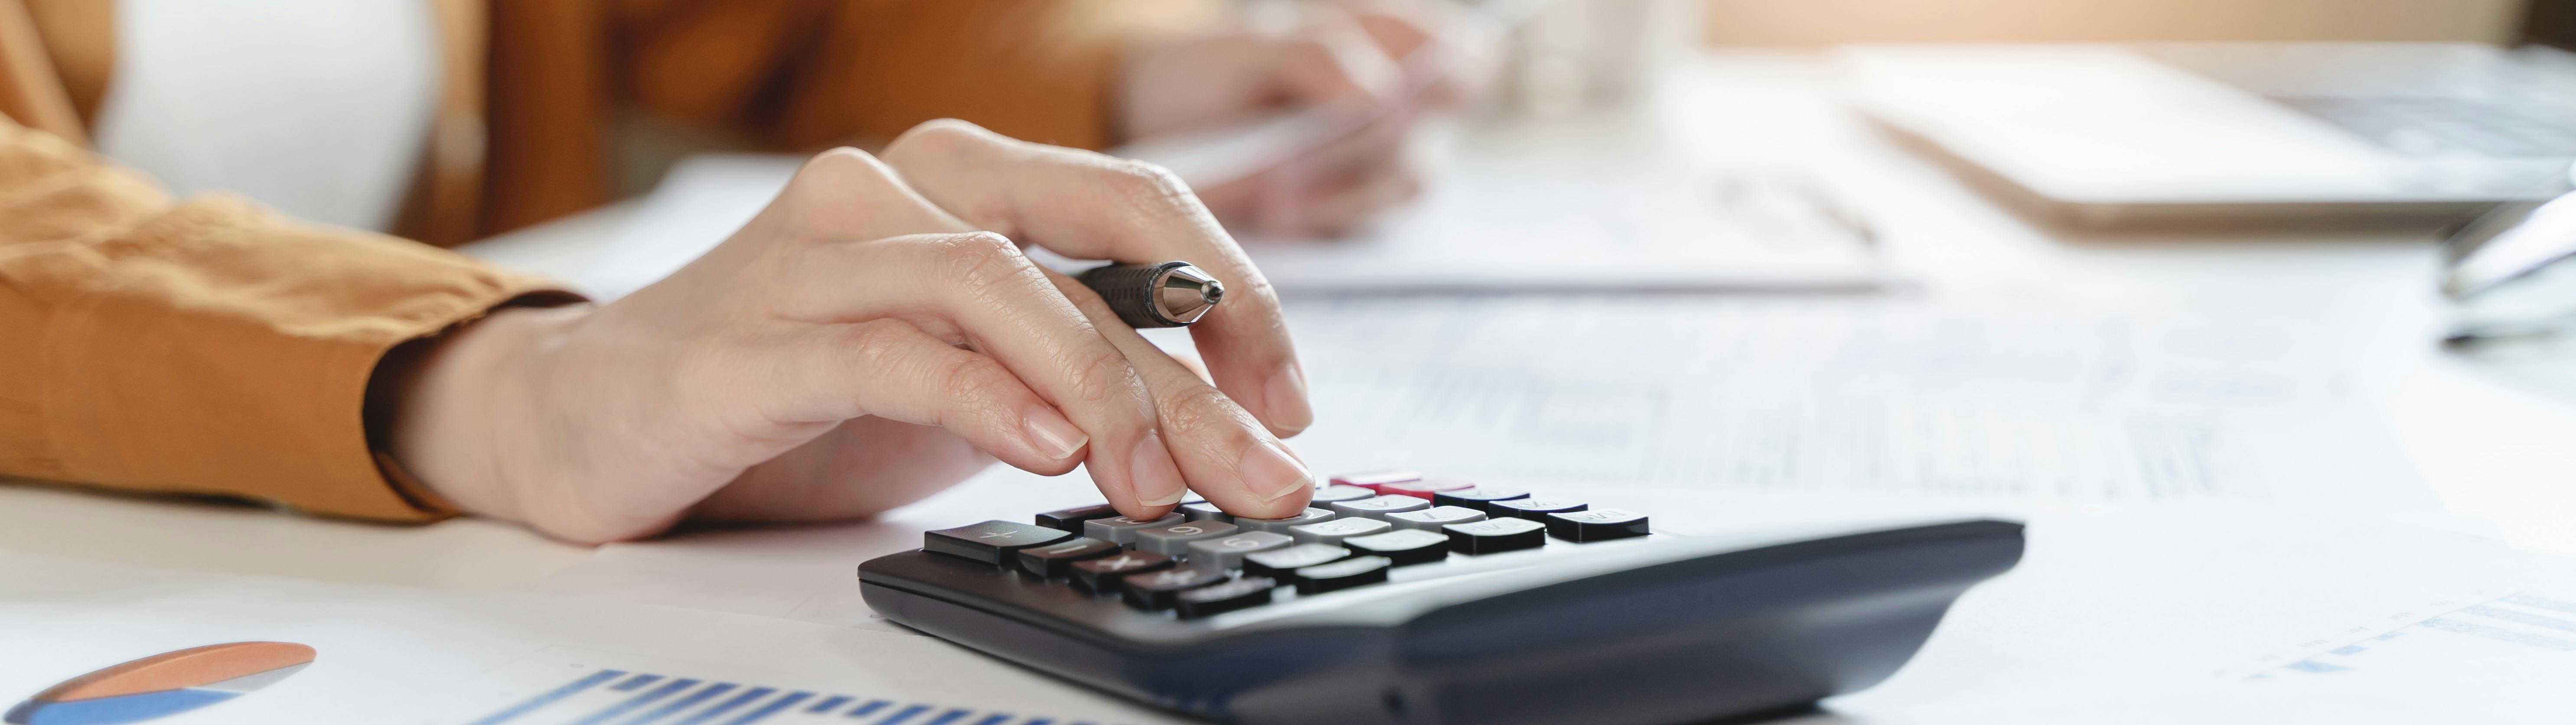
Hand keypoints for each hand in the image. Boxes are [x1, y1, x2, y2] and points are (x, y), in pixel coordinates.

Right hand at [385, 121, 1315, 542]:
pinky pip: (895, 348)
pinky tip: (1045, 451)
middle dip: (1204, 360)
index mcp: (957, 180)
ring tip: (1152, 478)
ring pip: (1001, 283)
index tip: (1288, 398)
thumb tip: (1206, 426)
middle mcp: (895, 188)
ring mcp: (819, 253)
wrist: (587, 415)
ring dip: (1102, 386)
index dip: (1233, 295)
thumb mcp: (956, 373)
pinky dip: (984, 397)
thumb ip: (1059, 370)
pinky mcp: (755, 338)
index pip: (1135, 207)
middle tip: (1264, 462)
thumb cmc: (784, 390)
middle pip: (1093, 240)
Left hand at [1117, 2, 1487, 237]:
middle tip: (1282, 167)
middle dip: (1352, 148)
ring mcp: (1376, 162)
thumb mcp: (1247, 49)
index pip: (1462, 58)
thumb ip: (1315, 56)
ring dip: (1341, 194)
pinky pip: (1362, 224)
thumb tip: (1380, 92)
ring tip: (1271, 200)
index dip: (1456, 78)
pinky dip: (1322, 221)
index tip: (1418, 95)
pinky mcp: (1349, 211)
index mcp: (1387, 40)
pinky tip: (1276, 219)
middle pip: (1420, 129)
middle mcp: (1398, 103)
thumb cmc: (1212, 70)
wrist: (1156, 127)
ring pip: (1402, 183)